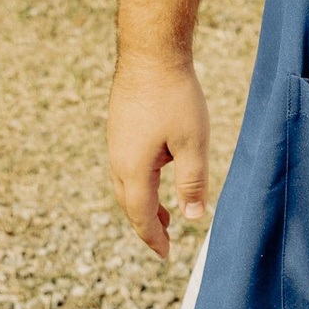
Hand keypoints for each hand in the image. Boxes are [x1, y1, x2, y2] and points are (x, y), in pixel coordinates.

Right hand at [107, 53, 209, 257]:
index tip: (167, 256)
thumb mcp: (193, 143)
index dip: (155, 238)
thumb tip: (192, 218)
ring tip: (166, 214)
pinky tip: (159, 171)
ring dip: (144, 203)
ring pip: (126, 185)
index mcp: (133, 170)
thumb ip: (192, 182)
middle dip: (148, 225)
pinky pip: (126, 166)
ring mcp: (116, 141)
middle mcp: (117, 159)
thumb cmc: (175, 96)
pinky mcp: (120, 126)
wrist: (150, 52)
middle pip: (129, 204)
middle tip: (166, 241)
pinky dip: (140, 182)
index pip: (142, 216)